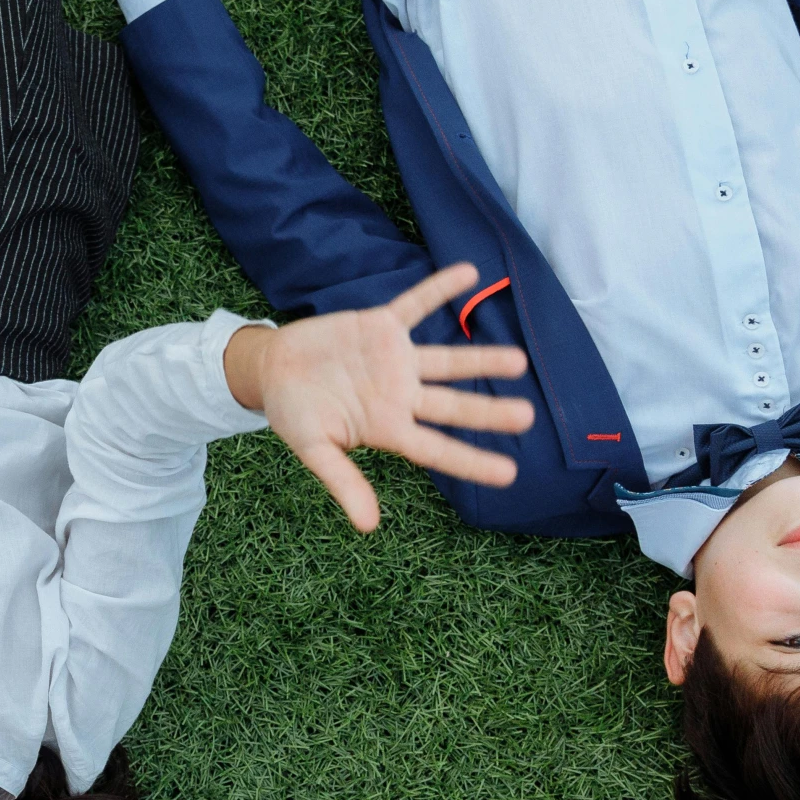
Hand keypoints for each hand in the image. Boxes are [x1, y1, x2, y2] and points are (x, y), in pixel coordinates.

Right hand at [223, 264, 535, 531]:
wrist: (271, 369)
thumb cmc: (292, 413)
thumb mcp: (313, 449)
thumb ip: (342, 481)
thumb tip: (368, 526)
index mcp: (387, 429)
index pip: (437, 449)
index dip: (472, 462)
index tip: (508, 475)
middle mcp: (400, 396)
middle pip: (453, 406)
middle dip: (489, 412)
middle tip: (527, 417)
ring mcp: (395, 361)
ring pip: (447, 360)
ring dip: (481, 358)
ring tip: (518, 361)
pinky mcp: (381, 327)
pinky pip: (416, 305)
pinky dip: (440, 289)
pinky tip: (471, 272)